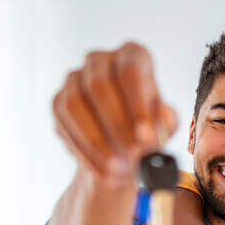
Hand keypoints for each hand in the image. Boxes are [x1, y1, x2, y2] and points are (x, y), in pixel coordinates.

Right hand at [52, 43, 177, 185]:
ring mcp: (74, 79)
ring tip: (116, 168)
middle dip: (117, 125)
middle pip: (100, 85)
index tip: (146, 135)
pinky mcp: (58, 102)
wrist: (121, 147)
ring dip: (97, 141)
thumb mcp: (164, 126)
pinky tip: (102, 170)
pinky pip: (65, 125)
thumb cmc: (146, 128)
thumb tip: (162, 118)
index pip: (131, 69)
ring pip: (76, 105)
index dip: (138, 103)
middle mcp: (100, 60)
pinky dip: (84, 151)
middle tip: (132, 155)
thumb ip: (166, 121)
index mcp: (132, 55)